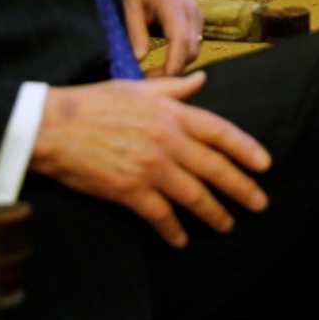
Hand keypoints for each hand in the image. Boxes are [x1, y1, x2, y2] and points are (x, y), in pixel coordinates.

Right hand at [31, 73, 270, 247]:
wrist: (53, 126)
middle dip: (241, 188)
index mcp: (172, 113)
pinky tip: (181, 239)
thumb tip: (202, 80)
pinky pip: (160, 215)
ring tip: (226, 224)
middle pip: (214, 167)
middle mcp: (167, 140)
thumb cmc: (94, 103)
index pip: (220, 131)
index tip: (265, 164)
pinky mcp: (129, 190)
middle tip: (260, 203)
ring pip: (193, 195)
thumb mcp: (138, 87)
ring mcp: (150, 166)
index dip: (246, 148)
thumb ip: (174, 88)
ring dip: (213, 213)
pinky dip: (173, 229)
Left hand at [117, 0, 203, 75]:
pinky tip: (163, 61)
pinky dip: (181, 56)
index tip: (157, 81)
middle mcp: (190, 9)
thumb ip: (135, 32)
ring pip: (195, 49)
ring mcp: (196, 13)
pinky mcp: (196, 18)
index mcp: (173, 3)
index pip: (181, 39)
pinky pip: (194, 43)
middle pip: (191, 49)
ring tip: (152, 73)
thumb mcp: (128, 6)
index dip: (173, 64)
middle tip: (146, 79)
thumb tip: (139, 60)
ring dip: (178, 64)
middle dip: (173, 69)